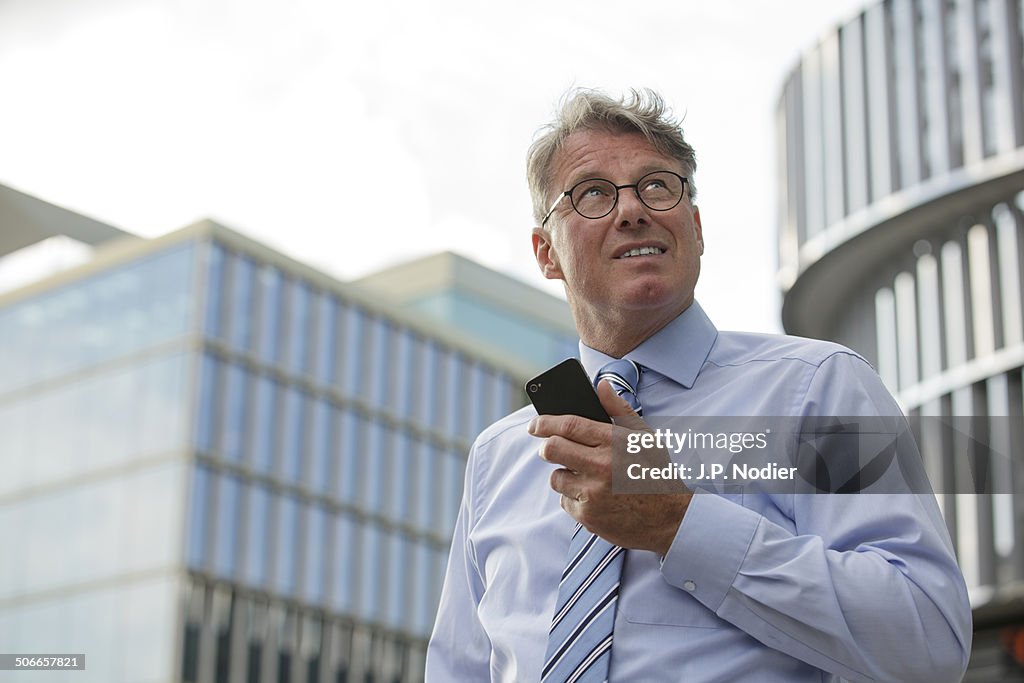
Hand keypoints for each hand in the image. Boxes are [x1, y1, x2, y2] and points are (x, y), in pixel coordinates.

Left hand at [528, 380, 691, 555]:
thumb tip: (601, 385)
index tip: (535, 424)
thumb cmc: (656, 472)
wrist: (671, 518)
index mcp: (614, 442)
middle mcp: (601, 466)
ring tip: (584, 475)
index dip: (545, 422)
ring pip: (556, 477)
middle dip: (547, 447)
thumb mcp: (644, 437)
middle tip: (550, 447)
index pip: (568, 426)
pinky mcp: (588, 516)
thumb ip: (619, 409)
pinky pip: (565, 501)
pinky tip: (593, 496)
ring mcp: (593, 493)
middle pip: (552, 449)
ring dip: (564, 474)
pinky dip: (574, 498)